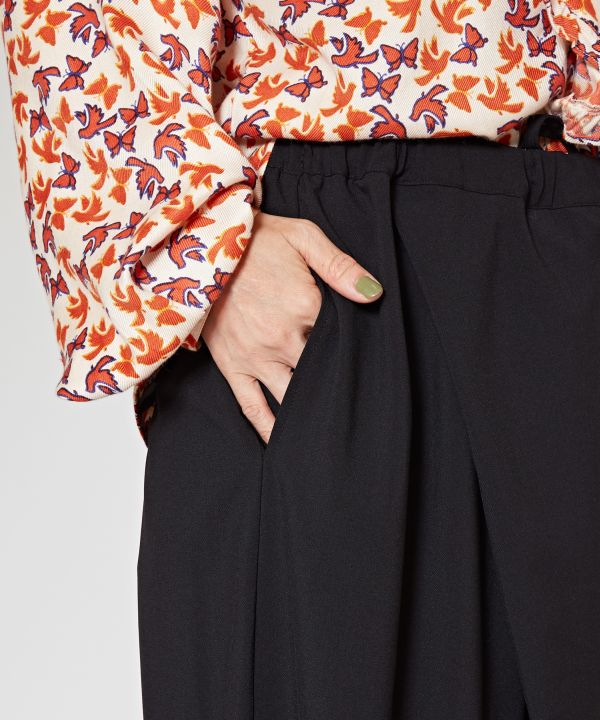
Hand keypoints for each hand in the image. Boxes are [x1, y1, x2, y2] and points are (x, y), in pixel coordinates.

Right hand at [201, 210, 383, 444]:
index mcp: (305, 306)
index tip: (367, 356)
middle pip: (321, 371)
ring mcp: (255, 357)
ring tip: (331, 434)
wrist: (200, 241)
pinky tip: (285, 444)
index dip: (357, 348)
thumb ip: (341, 266)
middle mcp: (282, 339)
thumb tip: (374, 294)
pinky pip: (252, 406)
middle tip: (359, 402)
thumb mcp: (304, 237)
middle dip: (338, 382)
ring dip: (311, 412)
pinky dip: (269, 428)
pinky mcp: (232, 366)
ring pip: (293, 396)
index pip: (343, 340)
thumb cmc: (256, 239)